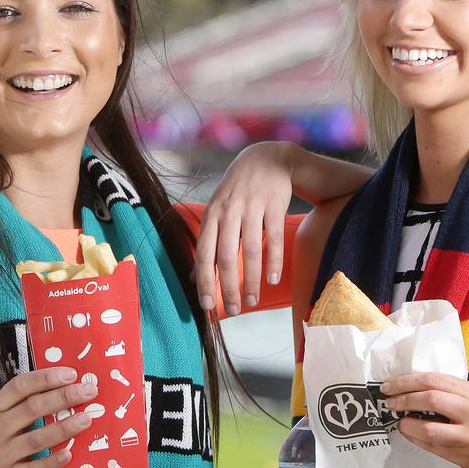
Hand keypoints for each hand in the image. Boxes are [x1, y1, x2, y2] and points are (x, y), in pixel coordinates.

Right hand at [0, 367, 96, 467]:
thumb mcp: (3, 408)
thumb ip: (30, 397)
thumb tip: (71, 383)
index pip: (20, 386)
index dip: (45, 378)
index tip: (71, 374)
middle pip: (31, 409)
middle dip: (62, 398)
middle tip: (89, 391)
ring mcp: (3, 453)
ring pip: (35, 439)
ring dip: (63, 428)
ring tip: (86, 419)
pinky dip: (52, 462)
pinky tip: (69, 453)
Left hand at [194, 142, 295, 315]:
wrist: (267, 158)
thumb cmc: (237, 192)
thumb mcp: (217, 212)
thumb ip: (207, 243)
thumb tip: (193, 277)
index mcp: (212, 215)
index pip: (204, 253)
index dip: (204, 280)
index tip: (207, 304)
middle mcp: (229, 211)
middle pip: (227, 256)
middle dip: (229, 286)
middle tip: (234, 309)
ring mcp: (252, 207)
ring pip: (251, 250)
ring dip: (252, 279)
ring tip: (252, 301)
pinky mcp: (274, 205)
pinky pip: (275, 238)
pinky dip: (274, 261)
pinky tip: (272, 280)